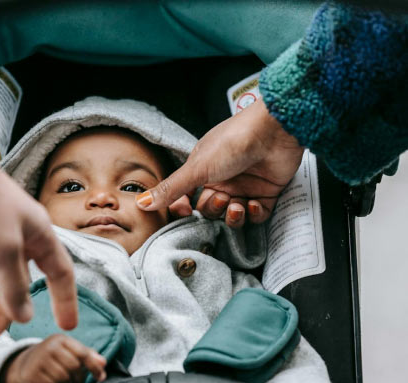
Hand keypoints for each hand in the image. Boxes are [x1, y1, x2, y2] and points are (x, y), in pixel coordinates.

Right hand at [4, 334, 106, 382]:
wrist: (26, 364)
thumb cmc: (54, 358)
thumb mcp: (70, 352)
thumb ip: (89, 356)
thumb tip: (103, 363)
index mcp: (61, 339)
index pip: (83, 353)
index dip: (94, 367)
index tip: (100, 377)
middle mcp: (49, 347)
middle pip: (74, 367)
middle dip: (79, 379)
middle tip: (77, 382)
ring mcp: (39, 360)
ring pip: (63, 378)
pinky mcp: (31, 374)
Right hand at [136, 98, 303, 227]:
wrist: (274, 131)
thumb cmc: (234, 141)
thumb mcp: (196, 168)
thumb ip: (170, 189)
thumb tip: (141, 202)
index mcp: (203, 170)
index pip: (187, 198)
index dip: (185, 209)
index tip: (186, 213)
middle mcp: (222, 179)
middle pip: (210, 210)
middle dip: (214, 210)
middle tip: (221, 199)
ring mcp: (244, 186)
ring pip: (232, 216)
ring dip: (233, 216)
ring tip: (237, 205)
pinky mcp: (266, 192)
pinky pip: (256, 215)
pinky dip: (254, 214)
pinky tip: (253, 204)